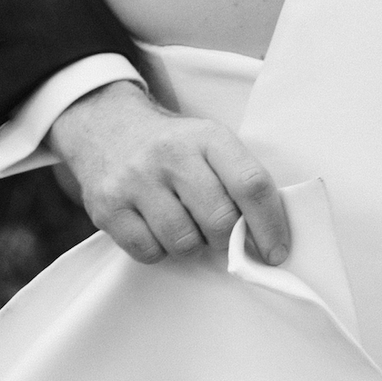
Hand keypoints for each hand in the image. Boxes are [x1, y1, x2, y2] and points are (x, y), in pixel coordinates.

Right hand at [45, 80, 288, 265]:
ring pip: (184, 242)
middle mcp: (170, 154)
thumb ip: (238, 181)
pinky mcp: (108, 207)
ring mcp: (135, 181)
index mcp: (206, 136)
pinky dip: (159, 250)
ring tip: (184, 225)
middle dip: (227, 239)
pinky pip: (149, 251)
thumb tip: (266, 239)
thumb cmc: (172, 148)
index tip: (275, 252)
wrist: (106, 128)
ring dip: (192, 245)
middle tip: (220, 233)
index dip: (270, 225)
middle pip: (220, 220)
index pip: (251, 184)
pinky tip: (156, 228)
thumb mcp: (209, 144)